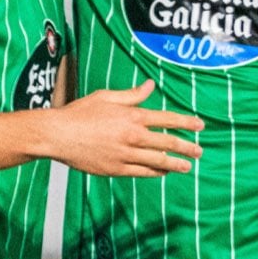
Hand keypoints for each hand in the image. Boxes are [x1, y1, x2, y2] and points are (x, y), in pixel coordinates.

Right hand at [48, 81, 204, 177]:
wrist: (57, 135)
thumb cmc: (80, 113)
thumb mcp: (106, 97)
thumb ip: (132, 95)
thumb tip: (150, 86)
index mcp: (132, 116)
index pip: (167, 119)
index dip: (186, 123)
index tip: (200, 126)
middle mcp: (132, 136)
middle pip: (168, 142)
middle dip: (187, 147)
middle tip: (199, 151)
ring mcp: (125, 154)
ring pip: (158, 161)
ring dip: (176, 164)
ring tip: (188, 166)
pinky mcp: (116, 169)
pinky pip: (142, 172)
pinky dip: (156, 172)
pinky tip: (164, 172)